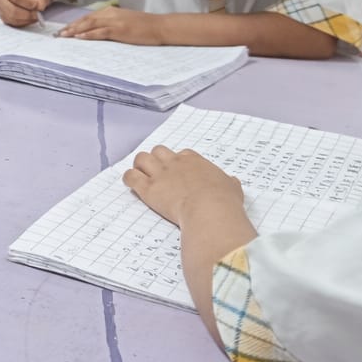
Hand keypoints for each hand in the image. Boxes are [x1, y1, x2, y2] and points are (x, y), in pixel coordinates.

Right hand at [0, 0, 47, 26]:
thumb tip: (40, 7)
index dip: (28, 2)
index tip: (37, 5)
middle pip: (13, 10)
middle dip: (28, 14)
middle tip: (38, 14)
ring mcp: (0, 10)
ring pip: (13, 19)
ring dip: (27, 19)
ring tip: (36, 16)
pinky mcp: (4, 19)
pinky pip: (14, 24)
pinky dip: (25, 23)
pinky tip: (32, 19)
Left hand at [59, 6, 162, 43]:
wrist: (160, 26)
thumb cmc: (143, 26)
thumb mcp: (124, 21)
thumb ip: (111, 23)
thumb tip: (98, 30)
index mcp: (111, 11)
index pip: (88, 17)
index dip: (75, 23)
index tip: (64, 30)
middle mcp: (110, 14)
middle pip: (85, 20)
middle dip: (70, 27)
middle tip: (58, 34)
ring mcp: (115, 21)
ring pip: (90, 25)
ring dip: (75, 31)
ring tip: (64, 36)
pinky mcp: (120, 30)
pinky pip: (100, 32)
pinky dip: (88, 35)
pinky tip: (79, 38)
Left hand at [123, 145, 241, 226]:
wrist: (209, 210)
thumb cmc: (223, 201)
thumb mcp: (232, 188)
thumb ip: (229, 183)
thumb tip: (232, 182)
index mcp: (195, 162)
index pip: (182, 154)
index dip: (177, 161)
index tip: (178, 170)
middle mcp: (175, 164)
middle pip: (159, 151)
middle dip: (156, 159)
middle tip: (156, 171)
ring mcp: (160, 174)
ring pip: (141, 158)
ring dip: (140, 165)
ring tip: (140, 175)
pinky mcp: (148, 188)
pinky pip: (131, 176)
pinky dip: (129, 178)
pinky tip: (131, 183)